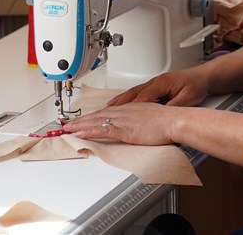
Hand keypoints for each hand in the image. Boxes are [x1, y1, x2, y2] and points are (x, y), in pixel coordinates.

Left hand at [63, 103, 177, 144]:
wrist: (175, 120)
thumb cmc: (168, 120)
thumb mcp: (151, 116)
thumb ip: (141, 119)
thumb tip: (137, 124)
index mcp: (130, 108)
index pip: (107, 112)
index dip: (92, 116)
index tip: (83, 120)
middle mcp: (124, 111)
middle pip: (98, 115)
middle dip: (81, 120)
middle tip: (67, 125)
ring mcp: (124, 120)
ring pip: (96, 122)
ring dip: (80, 126)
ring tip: (67, 130)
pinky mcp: (125, 130)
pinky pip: (102, 130)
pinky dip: (89, 132)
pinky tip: (80, 134)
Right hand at [106, 66, 210, 106]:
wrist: (204, 76)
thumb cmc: (197, 85)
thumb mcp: (188, 98)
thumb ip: (174, 105)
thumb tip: (163, 113)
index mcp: (162, 83)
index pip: (143, 96)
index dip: (130, 106)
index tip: (119, 114)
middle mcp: (155, 82)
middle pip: (133, 93)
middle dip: (117, 103)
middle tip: (105, 110)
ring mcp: (154, 83)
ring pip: (133, 92)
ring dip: (120, 100)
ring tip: (106, 107)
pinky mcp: (156, 87)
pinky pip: (138, 93)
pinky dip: (127, 99)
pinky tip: (121, 104)